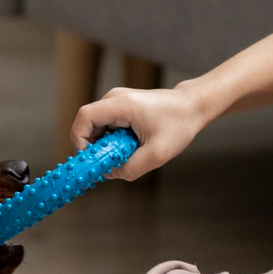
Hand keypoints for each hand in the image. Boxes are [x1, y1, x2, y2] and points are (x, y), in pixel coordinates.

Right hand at [70, 84, 209, 180]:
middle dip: (93, 148)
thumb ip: (131, 168)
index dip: (79, 140)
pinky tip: (127, 150)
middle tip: (107, 164)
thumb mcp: (158, 153)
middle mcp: (114, 99)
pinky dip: (111, 143)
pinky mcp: (120, 110)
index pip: (84, 117)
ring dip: (104, 147)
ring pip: (96, 129)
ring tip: (123, 156)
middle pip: (87, 125)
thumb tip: (110, 173)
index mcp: (122, 104)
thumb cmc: (179, 123)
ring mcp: (116, 103)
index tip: (89, 158)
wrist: (193, 106)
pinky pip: (106, 129)